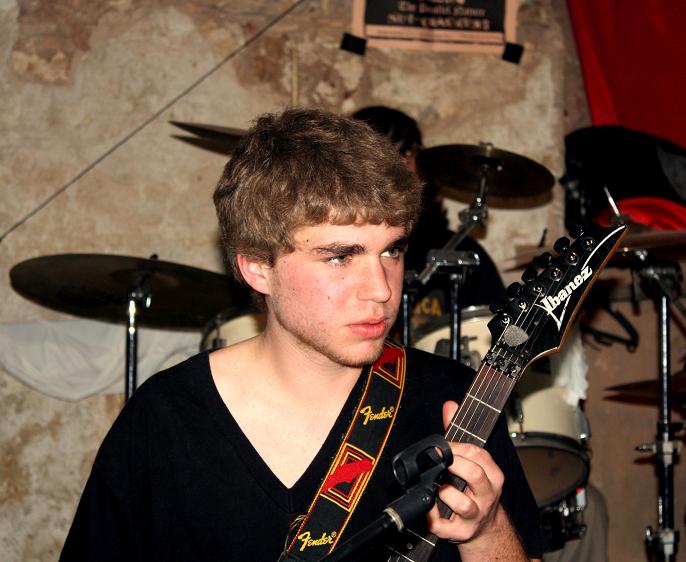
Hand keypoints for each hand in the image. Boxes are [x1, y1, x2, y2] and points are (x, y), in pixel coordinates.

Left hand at [426, 400, 503, 543]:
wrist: (485, 529)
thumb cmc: (474, 489)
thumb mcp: (472, 462)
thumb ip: (458, 433)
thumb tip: (450, 405)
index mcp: (493, 475)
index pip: (478, 454)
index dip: (457, 447)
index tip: (442, 445)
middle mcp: (487, 495)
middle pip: (474, 474)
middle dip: (452, 464)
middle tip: (438, 462)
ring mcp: (475, 515)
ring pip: (462, 503)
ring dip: (444, 491)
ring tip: (436, 486)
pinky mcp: (461, 533)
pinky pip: (444, 525)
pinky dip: (431, 516)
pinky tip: (428, 508)